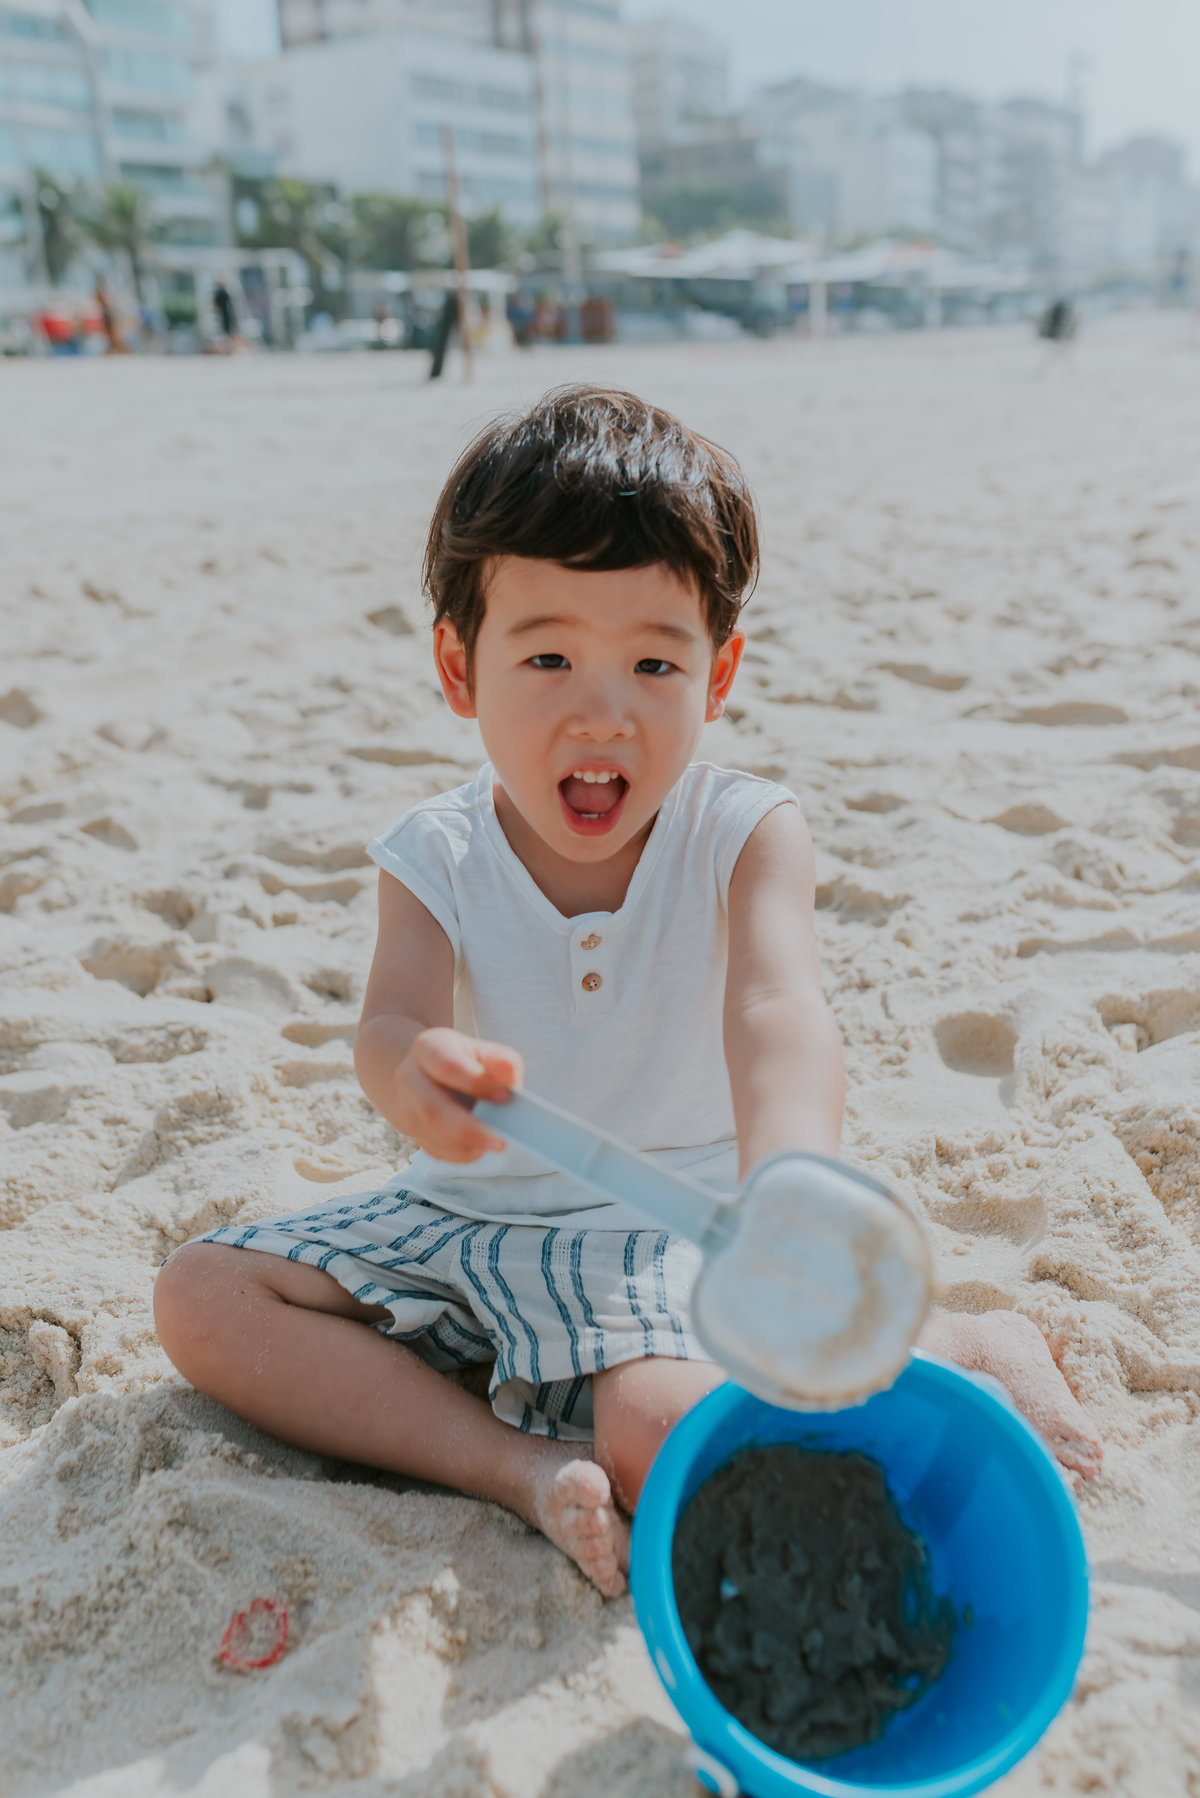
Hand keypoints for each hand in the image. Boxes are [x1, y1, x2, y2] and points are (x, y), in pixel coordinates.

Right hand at [394, 1027, 523, 1163]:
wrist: (433, 1075)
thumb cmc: (468, 1063)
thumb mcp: (486, 1053)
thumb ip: (502, 1062)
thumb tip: (509, 1071)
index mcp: (429, 1047)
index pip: (447, 1067)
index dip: (476, 1083)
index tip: (504, 1097)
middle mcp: (409, 1076)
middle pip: (432, 1109)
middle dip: (469, 1129)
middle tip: (500, 1141)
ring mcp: (406, 1106)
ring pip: (432, 1133)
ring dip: (468, 1143)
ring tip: (494, 1141)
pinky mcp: (411, 1131)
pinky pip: (435, 1151)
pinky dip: (462, 1154)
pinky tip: (479, 1146)